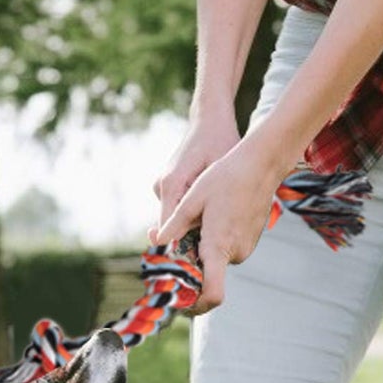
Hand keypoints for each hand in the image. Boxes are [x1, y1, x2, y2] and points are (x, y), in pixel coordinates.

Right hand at [150, 112, 241, 242]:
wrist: (209, 118)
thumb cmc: (219, 140)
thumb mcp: (221, 172)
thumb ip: (211, 202)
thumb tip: (210, 234)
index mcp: (171, 184)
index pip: (168, 228)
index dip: (180, 248)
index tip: (197, 264)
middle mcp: (161, 187)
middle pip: (171, 226)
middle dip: (189, 238)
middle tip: (212, 253)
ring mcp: (162, 187)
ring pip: (175, 219)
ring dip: (192, 225)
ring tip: (216, 232)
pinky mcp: (167, 186)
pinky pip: (178, 209)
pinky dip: (192, 214)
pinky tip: (212, 215)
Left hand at [154, 134, 287, 314]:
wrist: (262, 163)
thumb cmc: (226, 177)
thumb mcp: (192, 199)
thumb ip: (174, 225)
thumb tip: (157, 242)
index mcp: (219, 247)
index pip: (212, 294)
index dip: (195, 305)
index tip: (179, 300)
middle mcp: (235, 253)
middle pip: (206, 275)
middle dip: (189, 267)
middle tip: (173, 246)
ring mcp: (245, 248)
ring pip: (215, 260)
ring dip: (201, 250)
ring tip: (197, 221)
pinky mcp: (249, 240)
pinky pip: (226, 249)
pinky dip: (214, 242)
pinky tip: (212, 216)